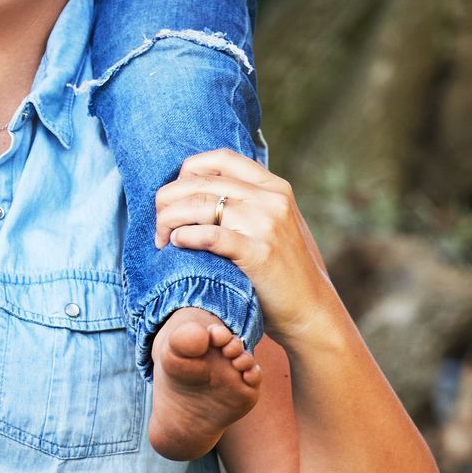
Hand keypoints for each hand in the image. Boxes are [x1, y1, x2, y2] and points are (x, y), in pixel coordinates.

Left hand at [155, 150, 338, 343]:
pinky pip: (209, 235)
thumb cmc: (284, 269)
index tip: (175, 193)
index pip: (219, 158)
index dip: (187, 171)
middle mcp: (271, 199)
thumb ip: (247, 199)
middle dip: (168, 199)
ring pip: (198, 205)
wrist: (314, 314)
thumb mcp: (275, 222)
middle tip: (157, 220)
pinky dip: (185, 237)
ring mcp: (266, 225)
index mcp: (274, 187)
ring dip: (168, 219)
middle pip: (200, 182)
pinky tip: (177, 244)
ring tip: (161, 237)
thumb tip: (195, 182)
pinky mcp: (259, 253)